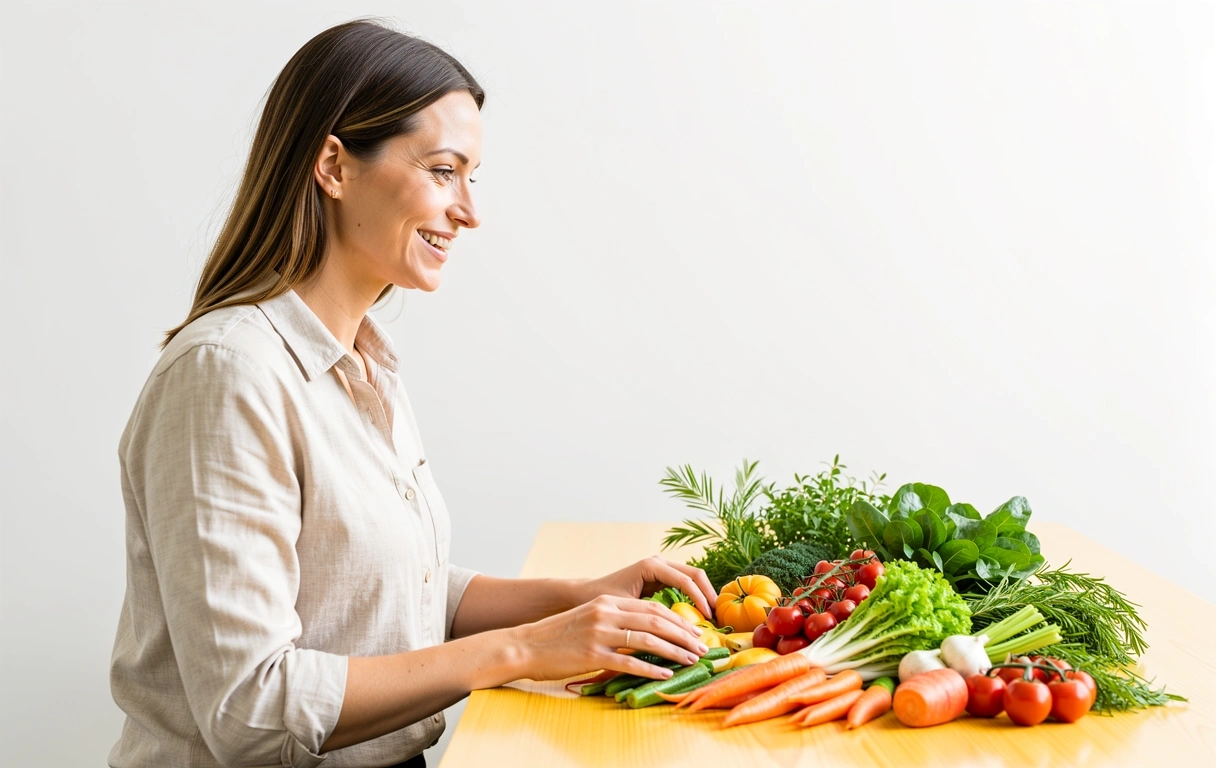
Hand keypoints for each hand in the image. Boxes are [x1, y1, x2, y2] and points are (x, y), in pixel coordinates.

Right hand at [511, 594, 708, 681]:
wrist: (526, 645)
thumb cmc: (558, 635)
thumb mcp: (590, 617)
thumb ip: (616, 619)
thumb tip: (647, 631)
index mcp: (608, 602)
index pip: (652, 607)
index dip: (677, 620)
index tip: (694, 632)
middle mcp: (606, 613)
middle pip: (656, 621)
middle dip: (684, 634)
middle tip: (702, 646)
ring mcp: (599, 634)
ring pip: (648, 639)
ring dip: (674, 651)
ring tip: (692, 660)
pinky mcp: (593, 655)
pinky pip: (629, 662)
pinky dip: (651, 668)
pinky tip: (665, 674)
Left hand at [582, 555, 717, 622]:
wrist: (586, 594)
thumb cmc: (602, 602)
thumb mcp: (627, 610)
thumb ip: (650, 618)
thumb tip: (673, 635)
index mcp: (651, 566)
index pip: (686, 580)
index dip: (700, 599)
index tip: (708, 620)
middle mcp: (658, 562)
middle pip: (694, 574)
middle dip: (708, 596)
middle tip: (717, 619)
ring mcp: (660, 567)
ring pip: (692, 577)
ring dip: (704, 596)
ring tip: (712, 619)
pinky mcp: (660, 576)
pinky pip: (684, 583)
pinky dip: (695, 596)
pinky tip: (700, 614)